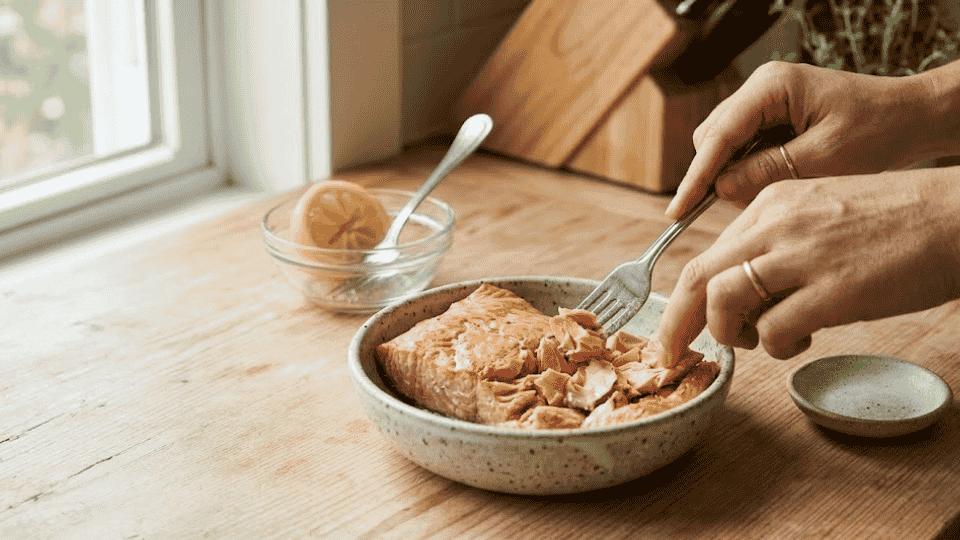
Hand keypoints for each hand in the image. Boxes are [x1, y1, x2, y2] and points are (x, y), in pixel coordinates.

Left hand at [655, 167, 959, 362]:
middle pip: (697, 278)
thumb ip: (775, 245)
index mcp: (770, 205)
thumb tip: (739, 294)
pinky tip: (800, 341)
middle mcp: (776, 225)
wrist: (957, 216)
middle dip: (677, 326)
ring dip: (730, 335)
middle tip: (672, 356)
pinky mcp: (834, 290)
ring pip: (724, 301)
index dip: (681, 301)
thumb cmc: (895, 221)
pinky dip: (775, 346)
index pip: (704, 256)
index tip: (676, 329)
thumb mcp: (818, 213)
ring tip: (757, 341)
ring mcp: (802, 256)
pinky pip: (773, 330)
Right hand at [665, 61, 954, 219]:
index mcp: (772, 87)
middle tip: (741, 208)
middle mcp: (761, 88)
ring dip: (736, 175)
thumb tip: (720, 190)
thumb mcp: (824, 158)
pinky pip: (743, 149)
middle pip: (712, 139)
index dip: (695, 177)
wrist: (912, 117)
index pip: (718, 136)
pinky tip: (774, 184)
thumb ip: (768, 172)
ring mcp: (764, 101)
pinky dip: (750, 171)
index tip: (678, 212)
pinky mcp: (771, 118)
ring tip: (769, 194)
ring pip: (724, 146)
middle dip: (718, 176)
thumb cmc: (880, 130)